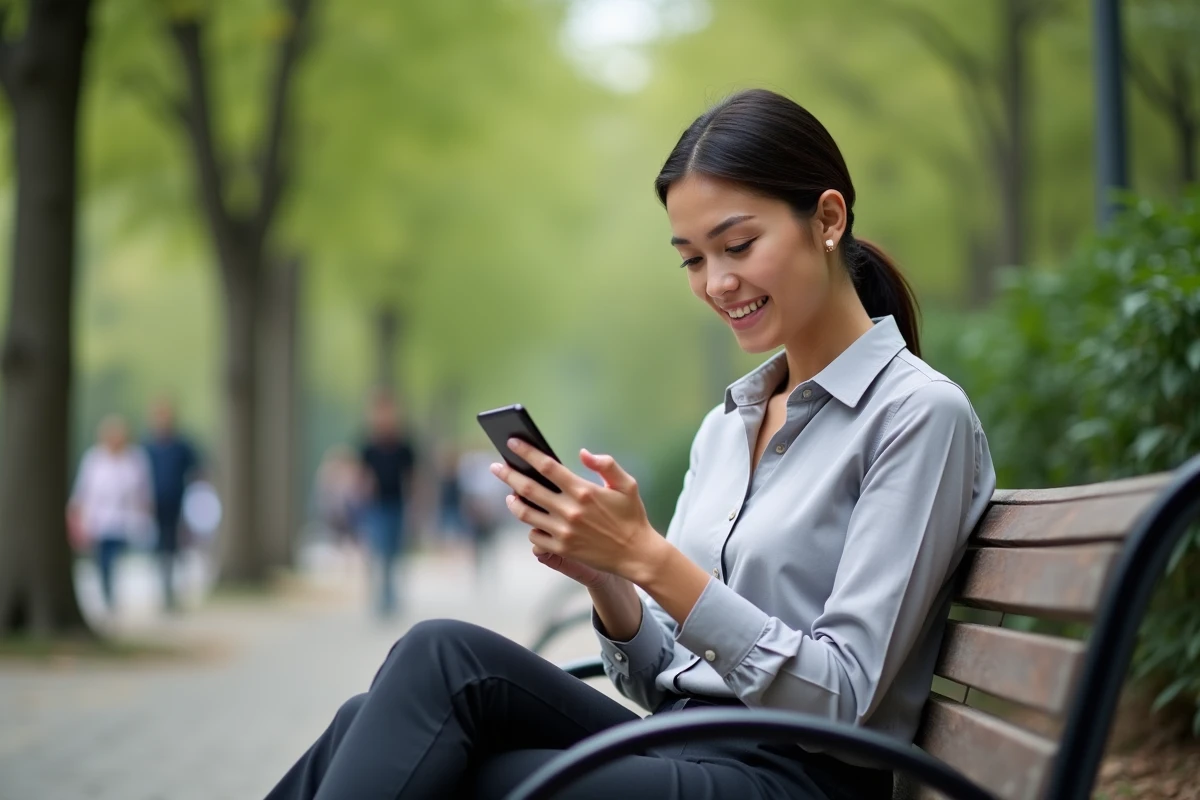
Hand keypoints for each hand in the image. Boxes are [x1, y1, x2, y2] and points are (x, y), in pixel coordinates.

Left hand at [490, 440, 664, 583]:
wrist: (636, 554)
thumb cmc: (631, 516)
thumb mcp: (627, 484)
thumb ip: (606, 464)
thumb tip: (582, 453)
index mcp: (583, 491)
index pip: (546, 466)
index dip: (526, 452)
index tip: (512, 442)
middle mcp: (569, 511)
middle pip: (527, 488)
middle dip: (507, 474)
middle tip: (495, 466)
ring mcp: (563, 532)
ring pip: (525, 514)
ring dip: (513, 502)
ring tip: (509, 494)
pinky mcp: (561, 549)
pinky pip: (534, 536)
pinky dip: (530, 526)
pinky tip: (531, 519)